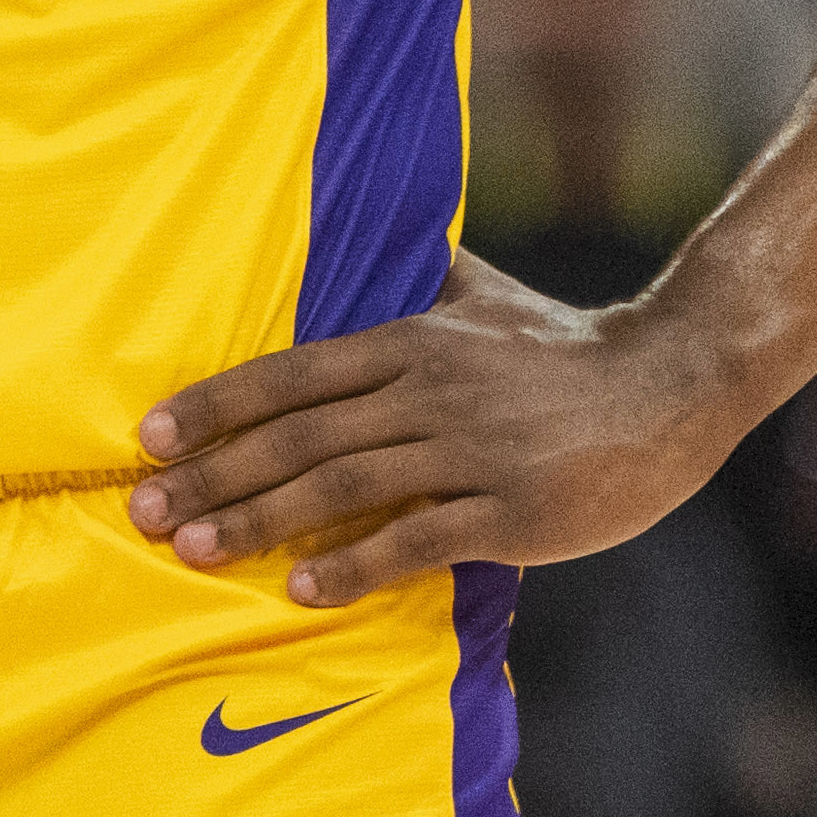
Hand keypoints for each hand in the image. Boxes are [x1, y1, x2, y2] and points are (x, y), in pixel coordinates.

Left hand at [128, 250, 748, 604]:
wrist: (671, 386)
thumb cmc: (564, 347)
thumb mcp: (481, 294)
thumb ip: (416, 273)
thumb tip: (368, 228)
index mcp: (411, 341)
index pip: (292, 373)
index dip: (217, 404)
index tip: (151, 435)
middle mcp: (429, 390)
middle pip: (300, 434)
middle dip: (214, 474)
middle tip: (145, 510)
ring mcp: (471, 450)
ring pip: (344, 484)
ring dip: (261, 519)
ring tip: (196, 551)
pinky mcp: (513, 509)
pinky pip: (418, 539)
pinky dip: (356, 563)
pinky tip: (304, 588)